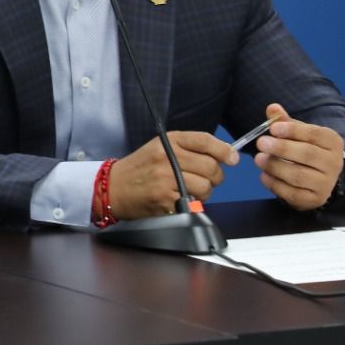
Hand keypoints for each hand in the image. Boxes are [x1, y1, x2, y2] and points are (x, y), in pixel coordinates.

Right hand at [108, 132, 237, 218]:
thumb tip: (224, 155)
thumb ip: (188, 149)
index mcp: (168, 141)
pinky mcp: (165, 198)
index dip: (224, 150)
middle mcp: (167, 157)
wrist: (113, 188)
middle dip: (216, 176)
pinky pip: (193, 202)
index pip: (205, 141)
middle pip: (210, 166)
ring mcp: (166, 178)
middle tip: (209, 179)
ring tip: (193, 191)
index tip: (232, 158)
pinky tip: (181, 199)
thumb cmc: (139, 169)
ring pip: (205, 186)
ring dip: (205, 192)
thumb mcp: (160, 148)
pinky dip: (192, 203)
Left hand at [254, 103, 344, 210]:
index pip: (314, 134)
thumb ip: (285, 122)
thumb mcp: (300, 134)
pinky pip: (292, 193)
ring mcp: (325, 183)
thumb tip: (272, 108)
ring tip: (259, 159)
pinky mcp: (314, 200)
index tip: (273, 128)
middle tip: (261, 143)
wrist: (321, 178)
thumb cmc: (307, 151)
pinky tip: (264, 176)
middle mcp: (333, 163)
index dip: (293, 131)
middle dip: (281, 148)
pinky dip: (275, 184)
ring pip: (298, 175)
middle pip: (307, 155)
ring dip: (275, 167)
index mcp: (332, 142)